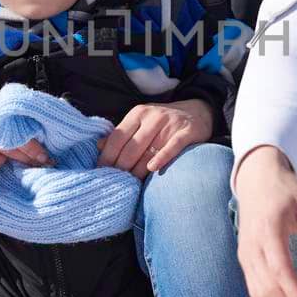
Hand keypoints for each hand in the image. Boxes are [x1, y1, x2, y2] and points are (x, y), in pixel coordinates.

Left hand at [97, 99, 212, 178]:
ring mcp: (170, 124)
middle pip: (131, 148)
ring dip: (138, 171)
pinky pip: (172, 147)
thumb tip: (98, 145)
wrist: (198, 112)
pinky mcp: (186, 132)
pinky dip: (162, 158)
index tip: (101, 172)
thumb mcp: (141, 122)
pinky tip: (153, 169)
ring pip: (148, 152)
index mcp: (138, 113)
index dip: (107, 156)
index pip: (117, 137)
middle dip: (121, 168)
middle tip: (115, 183)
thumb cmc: (163, 122)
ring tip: (130, 184)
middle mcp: (153, 117)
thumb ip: (122, 133)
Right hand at [235, 145, 296, 296]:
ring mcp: (246, 255)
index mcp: (269, 230)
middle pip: (270, 287)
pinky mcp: (246, 261)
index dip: (293, 292)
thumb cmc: (286, 190)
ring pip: (261, 293)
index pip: (280, 268)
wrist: (255, 179)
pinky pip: (253, 291)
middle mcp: (253, 246)